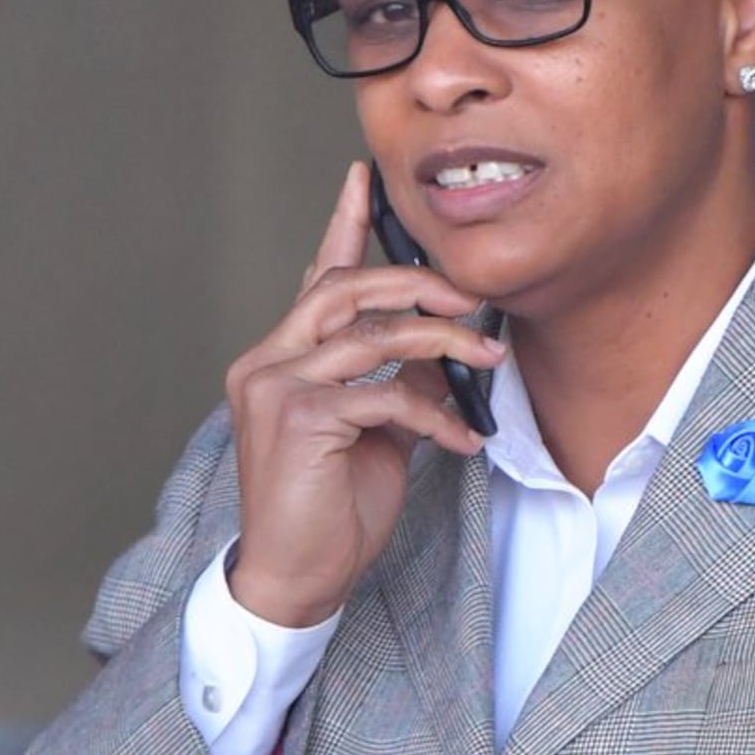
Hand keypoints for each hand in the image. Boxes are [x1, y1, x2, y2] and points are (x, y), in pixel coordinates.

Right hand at [221, 164, 496, 626]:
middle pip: (343, 288)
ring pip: (370, 333)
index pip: (315, 277)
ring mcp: (275, 386)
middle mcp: (267, 360)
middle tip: (472, 298)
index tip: (363, 176)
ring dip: (441, 342)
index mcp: (281, 356)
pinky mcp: (297, 419)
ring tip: (487, 360)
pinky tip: (463, 440)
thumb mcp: (374, 434)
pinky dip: (434, 415)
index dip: (342, 224)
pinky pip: (384, 395)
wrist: (296, 578)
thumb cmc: (330, 511)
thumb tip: (440, 353)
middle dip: (418, 283)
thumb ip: (393, 384)